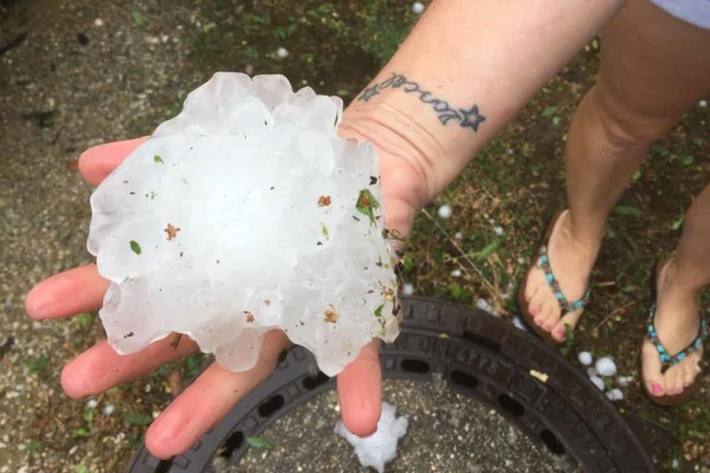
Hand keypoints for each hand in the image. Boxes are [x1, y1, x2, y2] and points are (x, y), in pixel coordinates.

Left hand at [24, 119, 427, 458]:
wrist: (376, 157)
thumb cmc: (378, 221)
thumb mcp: (375, 296)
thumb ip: (362, 358)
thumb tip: (364, 426)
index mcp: (275, 308)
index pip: (232, 366)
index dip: (198, 405)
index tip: (156, 445)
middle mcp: (236, 274)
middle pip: (178, 320)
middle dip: (127, 352)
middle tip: (75, 381)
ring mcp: (218, 227)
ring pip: (156, 259)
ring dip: (102, 279)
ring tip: (46, 305)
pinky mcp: (212, 178)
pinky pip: (167, 170)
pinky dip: (129, 164)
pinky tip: (91, 165)